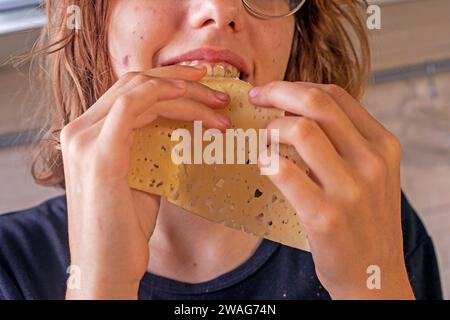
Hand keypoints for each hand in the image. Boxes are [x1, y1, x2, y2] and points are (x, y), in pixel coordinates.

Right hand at [62, 65, 230, 298]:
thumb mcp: (141, 177)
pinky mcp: (98, 154)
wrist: (106, 268)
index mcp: (87, 134)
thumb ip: (152, 147)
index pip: (128, 91)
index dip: (168, 83)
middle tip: (218, 95)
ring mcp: (84, 139)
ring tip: (218, 107)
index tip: (203, 88)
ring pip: (139, 92)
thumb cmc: (124, 228)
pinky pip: (131, 107)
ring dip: (185, 94)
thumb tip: (183, 128)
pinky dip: (164, 97)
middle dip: (182, 83)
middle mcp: (79, 130)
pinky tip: (193, 104)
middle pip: (134, 83)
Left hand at [249, 82, 414, 299]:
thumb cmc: (365, 221)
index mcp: (382, 145)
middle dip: (277, 92)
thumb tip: (297, 111)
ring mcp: (350, 189)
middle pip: (317, 103)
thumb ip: (346, 142)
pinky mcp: (325, 216)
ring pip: (302, 130)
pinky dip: (266, 161)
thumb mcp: (370, 174)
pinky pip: (285, 172)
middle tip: (256, 98)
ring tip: (263, 141)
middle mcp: (371, 161)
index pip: (335, 95)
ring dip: (272, 129)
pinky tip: (263, 165)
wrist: (374, 275)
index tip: (272, 92)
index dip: (296, 86)